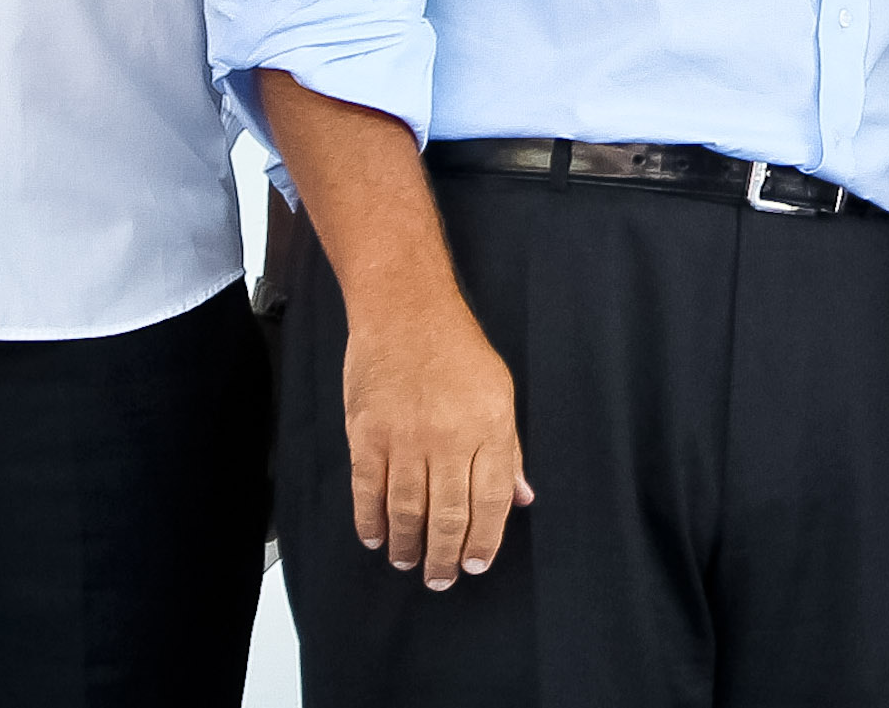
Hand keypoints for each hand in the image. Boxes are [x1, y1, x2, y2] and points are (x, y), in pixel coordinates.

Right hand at [342, 291, 530, 588]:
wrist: (405, 310)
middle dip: (446, 556)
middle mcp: (448, 439)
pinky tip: (377, 538)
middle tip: (442, 578)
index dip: (485, 540)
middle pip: (449, 515)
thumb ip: (509, 450)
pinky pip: (368, 490)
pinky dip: (371, 520)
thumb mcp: (500, 392)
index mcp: (488, 428)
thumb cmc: (457, 348)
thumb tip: (521, 498)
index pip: (490, 502)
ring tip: (409, 563)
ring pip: (407, 510)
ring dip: (408, 545)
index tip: (477, 564)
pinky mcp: (367, 435)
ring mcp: (405, 439)